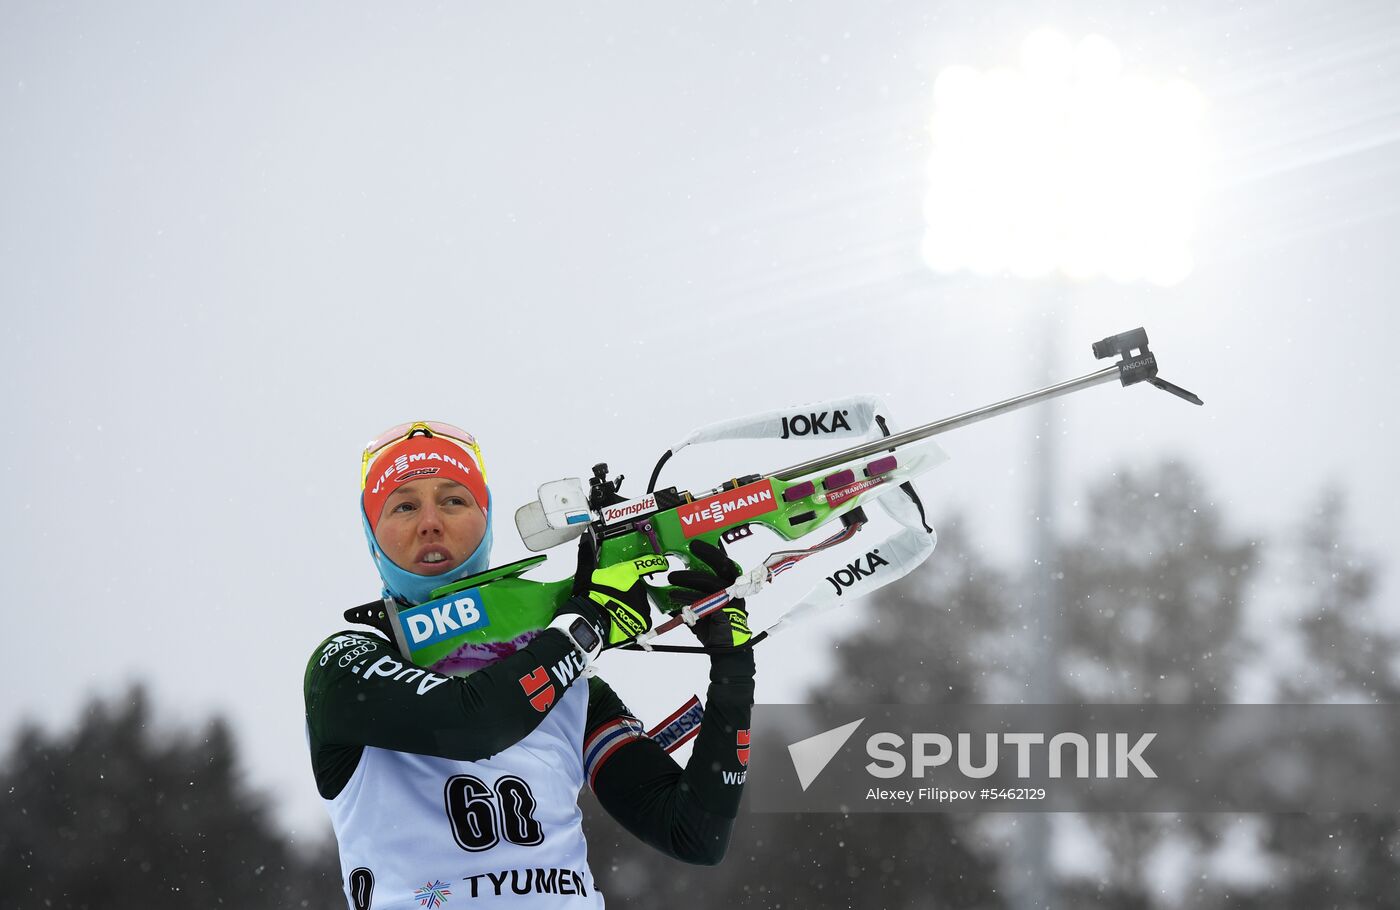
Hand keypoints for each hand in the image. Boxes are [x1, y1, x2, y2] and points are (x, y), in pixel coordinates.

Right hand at [566, 532, 666, 646]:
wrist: (594, 620)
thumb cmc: (591, 595)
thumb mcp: (586, 572)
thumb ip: (587, 556)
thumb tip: (584, 539)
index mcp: (628, 573)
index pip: (647, 564)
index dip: (655, 562)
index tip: (662, 563)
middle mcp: (639, 588)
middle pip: (637, 588)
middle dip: (628, 592)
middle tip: (613, 597)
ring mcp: (643, 605)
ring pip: (639, 605)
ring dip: (630, 607)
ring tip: (614, 611)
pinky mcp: (643, 621)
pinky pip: (640, 619)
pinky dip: (633, 620)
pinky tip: (620, 620)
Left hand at [666, 539, 751, 647]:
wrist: (724, 647)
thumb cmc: (714, 624)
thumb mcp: (703, 605)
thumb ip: (693, 594)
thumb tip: (671, 586)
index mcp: (730, 585)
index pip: (722, 563)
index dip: (710, 552)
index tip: (695, 545)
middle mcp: (733, 589)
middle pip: (722, 565)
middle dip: (707, 554)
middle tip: (690, 548)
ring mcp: (730, 600)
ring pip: (709, 582)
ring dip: (688, 579)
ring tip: (671, 578)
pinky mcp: (724, 612)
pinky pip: (703, 601)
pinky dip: (687, 598)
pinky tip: (674, 597)